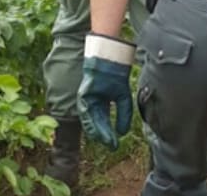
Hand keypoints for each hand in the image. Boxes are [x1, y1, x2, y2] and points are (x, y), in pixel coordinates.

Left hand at [77, 34, 134, 150]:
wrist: (111, 61)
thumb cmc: (116, 76)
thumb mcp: (123, 98)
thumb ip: (123, 115)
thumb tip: (122, 132)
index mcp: (102, 102)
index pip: (104, 122)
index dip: (109, 133)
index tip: (114, 145)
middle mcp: (93, 102)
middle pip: (97, 122)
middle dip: (103, 135)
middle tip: (110, 145)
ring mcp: (87, 98)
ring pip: (89, 119)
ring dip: (96, 131)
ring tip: (104, 140)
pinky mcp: (83, 94)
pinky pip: (84, 110)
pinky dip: (89, 120)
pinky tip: (94, 129)